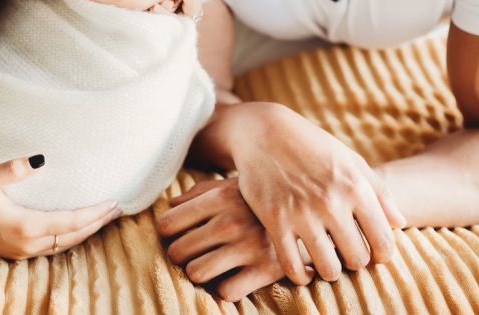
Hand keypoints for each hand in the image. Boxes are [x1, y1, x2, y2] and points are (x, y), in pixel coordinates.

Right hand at [0, 156, 120, 258]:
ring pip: (64, 245)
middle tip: (117, 209)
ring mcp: (23, 251)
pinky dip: (70, 238)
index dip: (94, 214)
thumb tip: (40, 159)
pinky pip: (53, 248)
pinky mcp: (17, 251)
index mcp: (25, 227)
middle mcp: (28, 243)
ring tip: (103, 217)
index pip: (70, 223)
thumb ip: (12, 169)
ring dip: (86, 232)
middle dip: (97, 223)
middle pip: (73, 237)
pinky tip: (75, 228)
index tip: (112, 202)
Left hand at [159, 178, 314, 301]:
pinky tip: (233, 276)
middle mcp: (230, 221)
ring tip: (209, 266)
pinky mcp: (264, 269)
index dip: (167, 234)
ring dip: (199, 272)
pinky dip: (225, 287)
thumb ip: (199, 194)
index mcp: (218, 197)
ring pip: (196, 273)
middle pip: (178, 251)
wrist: (311, 211)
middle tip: (191, 253)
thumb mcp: (232, 186)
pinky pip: (225, 291)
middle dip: (181, 255)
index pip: (168, 223)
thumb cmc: (261, 200)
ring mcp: (247, 246)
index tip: (175, 236)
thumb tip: (170, 207)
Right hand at [232, 104, 404, 284]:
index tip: (373, 254)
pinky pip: (293, 267)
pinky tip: (303, 268)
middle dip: (355, 262)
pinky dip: (301, 275)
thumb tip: (400, 223)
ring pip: (328, 269)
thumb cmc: (312, 145)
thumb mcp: (350, 160)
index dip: (382, 255)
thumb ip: (379, 191)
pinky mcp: (274, 221)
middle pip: (357, 260)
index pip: (383, 242)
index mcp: (355, 186)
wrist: (262, 131)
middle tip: (346, 254)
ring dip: (330, 270)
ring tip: (326, 261)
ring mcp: (301, 213)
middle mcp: (331, 202)